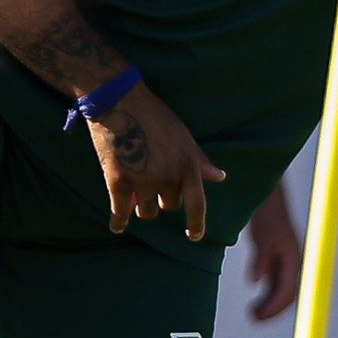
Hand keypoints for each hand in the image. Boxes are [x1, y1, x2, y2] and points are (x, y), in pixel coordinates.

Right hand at [86, 82, 225, 240]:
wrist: (119, 100)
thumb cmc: (154, 115)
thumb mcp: (183, 136)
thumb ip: (200, 161)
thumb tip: (220, 177)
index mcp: (189, 165)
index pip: (197, 204)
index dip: (197, 224)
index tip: (194, 236)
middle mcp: (169, 177)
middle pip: (169, 205)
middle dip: (162, 199)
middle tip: (152, 182)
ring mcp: (144, 181)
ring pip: (146, 211)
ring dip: (141, 206)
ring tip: (135, 192)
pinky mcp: (119, 182)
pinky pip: (120, 214)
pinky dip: (118, 223)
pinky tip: (116, 226)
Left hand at [244, 185, 301, 319]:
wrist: (269, 202)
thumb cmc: (267, 218)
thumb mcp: (262, 238)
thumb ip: (260, 261)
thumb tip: (255, 282)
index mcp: (293, 260)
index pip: (287, 290)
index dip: (274, 306)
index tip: (258, 316)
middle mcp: (293, 265)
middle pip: (287, 295)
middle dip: (273, 310)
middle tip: (253, 319)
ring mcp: (285, 265)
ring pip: (281, 293)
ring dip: (269, 306)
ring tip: (251, 315)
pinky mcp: (277, 263)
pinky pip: (274, 286)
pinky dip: (266, 297)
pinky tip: (255, 304)